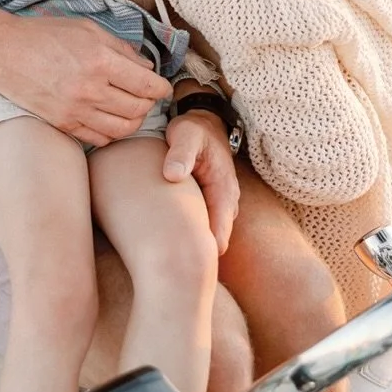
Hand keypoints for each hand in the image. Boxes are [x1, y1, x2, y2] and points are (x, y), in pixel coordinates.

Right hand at [0, 6, 171, 147]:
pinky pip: (100, 139)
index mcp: (100, 60)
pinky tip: (109, 118)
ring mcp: (76, 110)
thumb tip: (146, 67)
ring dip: (134, 120)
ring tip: (130, 108)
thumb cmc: (46, 35)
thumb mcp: (88, 29)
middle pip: (139, 109)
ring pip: (123, 129)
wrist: (5, 52)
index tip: (162, 86)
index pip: (147, 84)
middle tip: (146, 95)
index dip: (161, 87)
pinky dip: (112, 132)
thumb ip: (121, 48)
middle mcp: (90, 89)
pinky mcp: (63, 124)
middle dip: (149, 103)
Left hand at [162, 110, 240, 253]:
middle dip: (196, 255)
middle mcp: (226, 203)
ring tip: (165, 256)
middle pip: (214, 242)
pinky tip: (167, 238)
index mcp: (224, 191)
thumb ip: (181, 153)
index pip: (218, 235)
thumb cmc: (194, 131)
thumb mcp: (186, 135)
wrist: (204, 124)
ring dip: (192, 245)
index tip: (179, 264)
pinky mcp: (209, 205)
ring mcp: (219, 205)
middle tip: (167, 267)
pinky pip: (202, 226)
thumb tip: (173, 176)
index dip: (202, 253)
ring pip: (208, 236)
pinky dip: (189, 233)